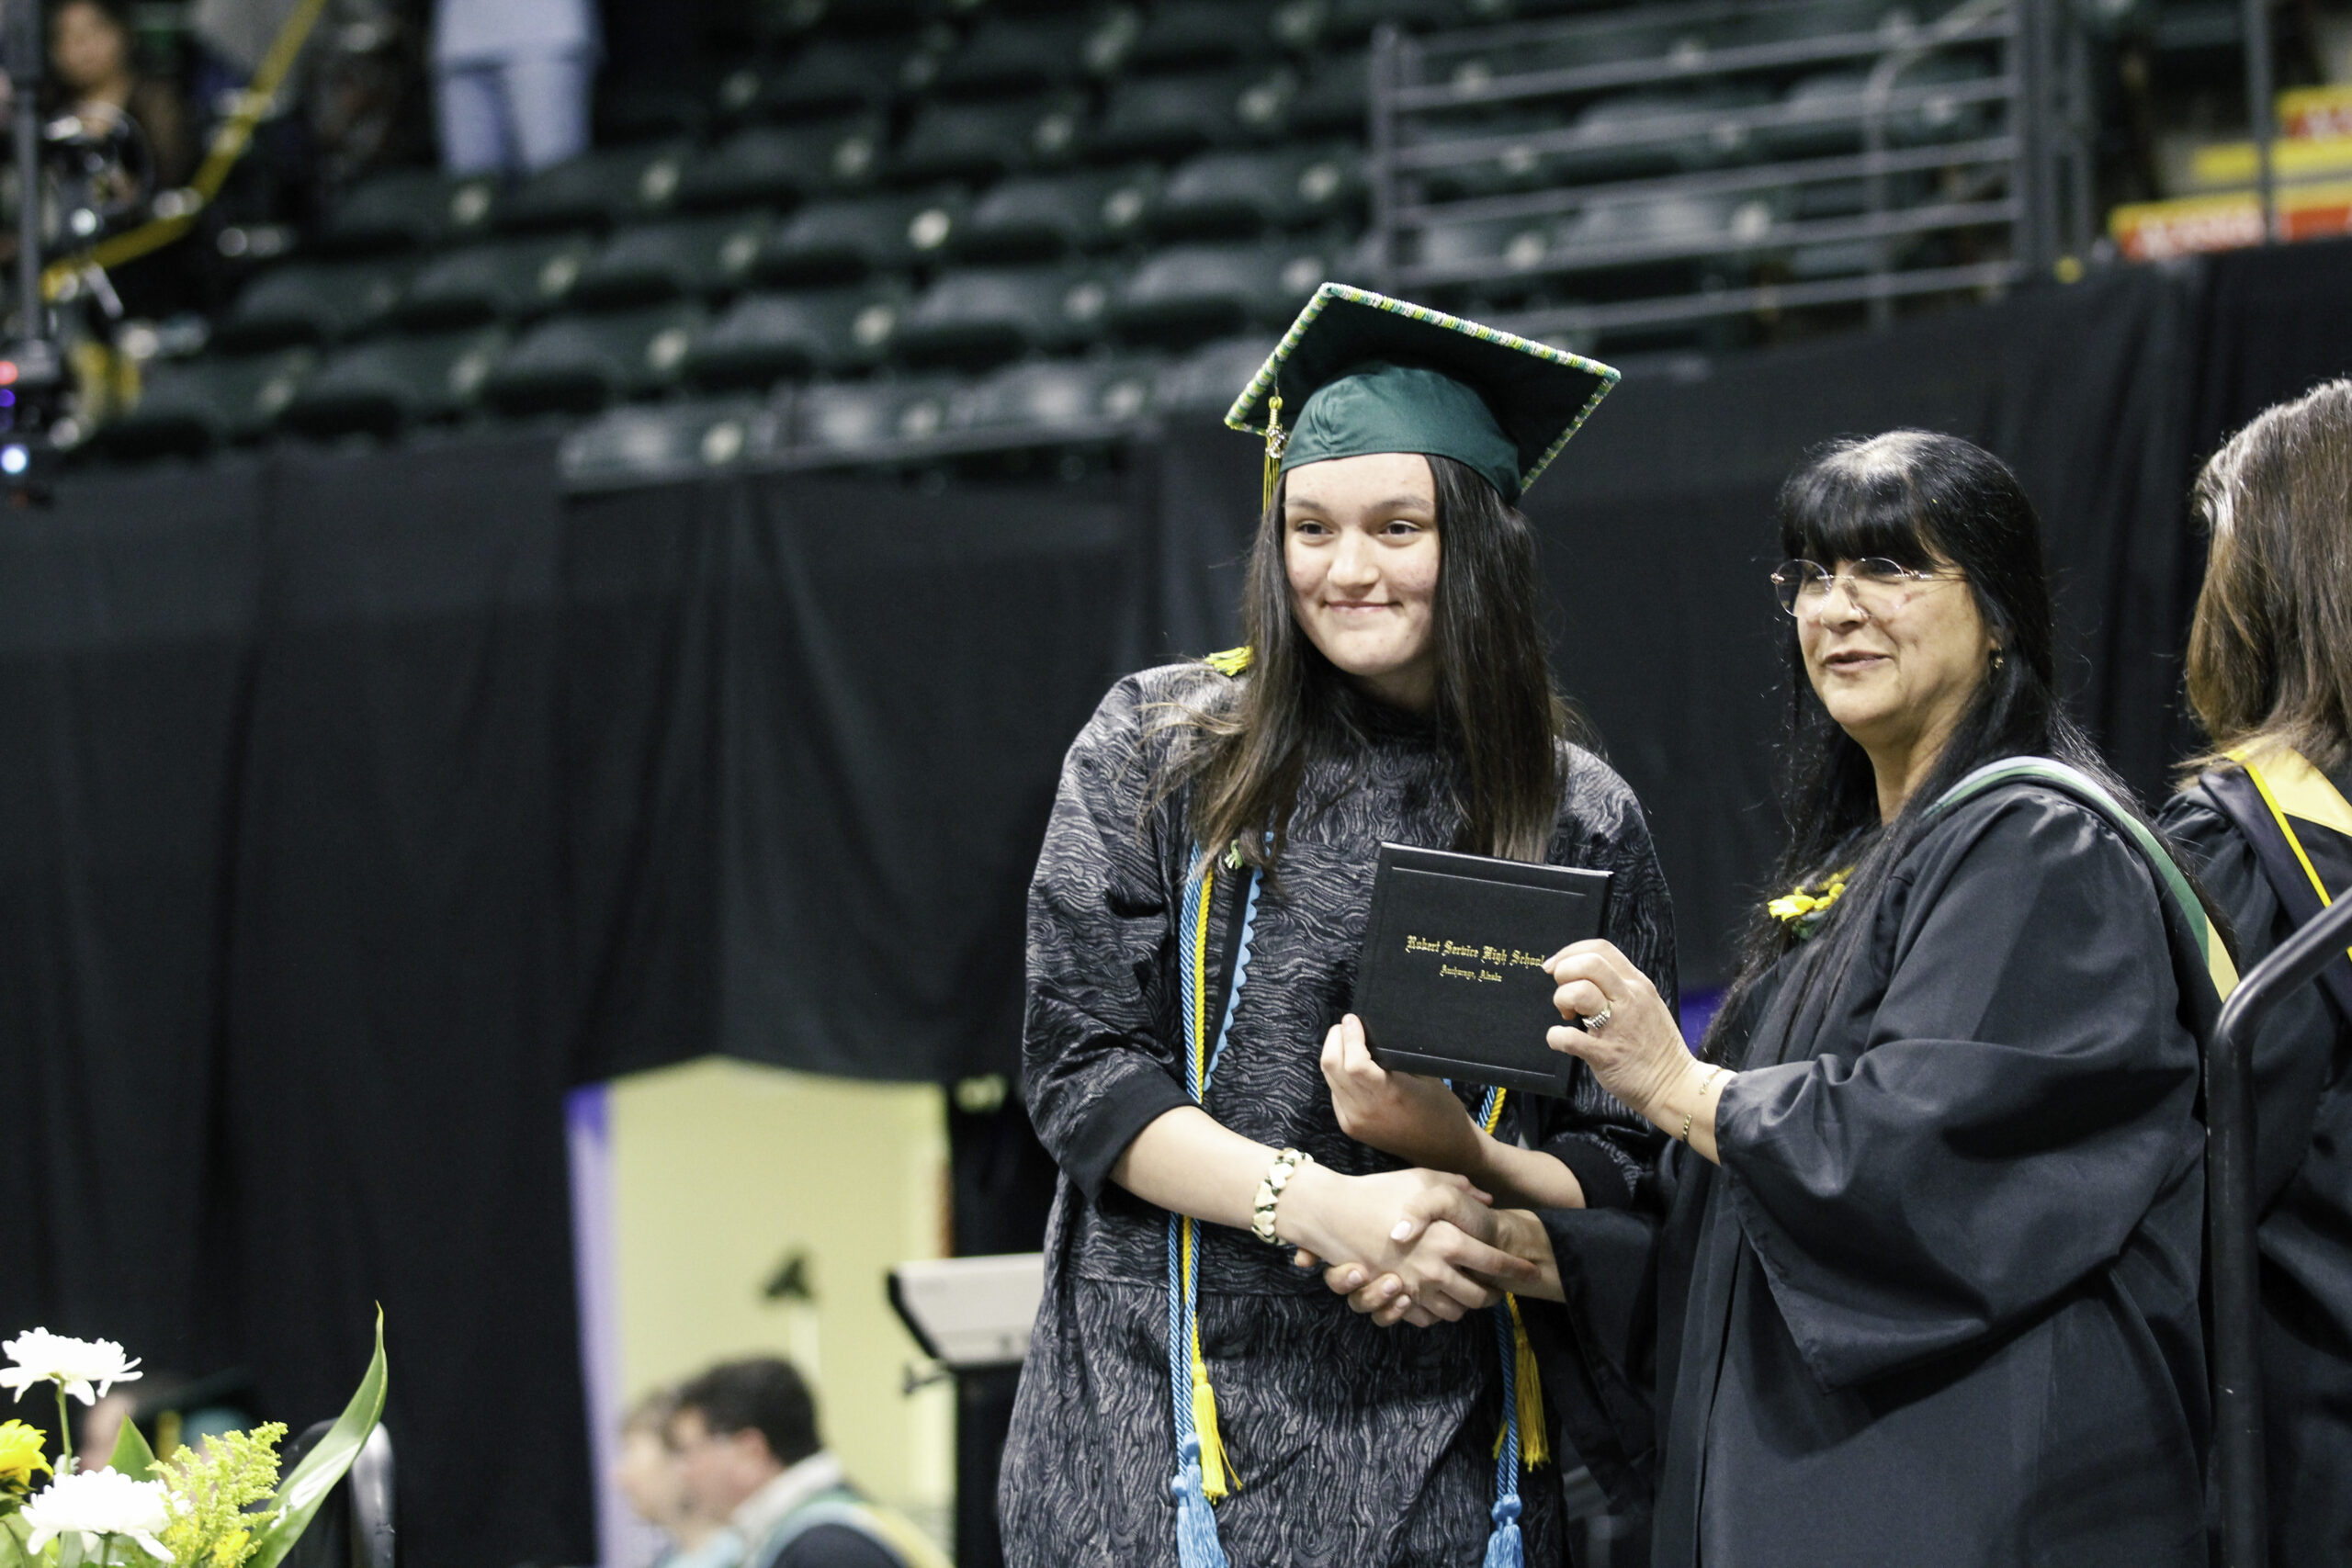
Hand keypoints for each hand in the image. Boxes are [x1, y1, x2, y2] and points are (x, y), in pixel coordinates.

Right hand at [1277, 1166, 1535, 1322]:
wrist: (1334, 1213)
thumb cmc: (1380, 1192)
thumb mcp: (1423, 1179)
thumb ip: (1459, 1187)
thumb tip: (1486, 1199)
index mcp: (1449, 1241)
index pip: (1496, 1263)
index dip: (1516, 1268)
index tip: (1530, 1269)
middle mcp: (1436, 1270)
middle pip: (1480, 1297)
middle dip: (1494, 1294)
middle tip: (1498, 1288)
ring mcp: (1414, 1289)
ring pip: (1456, 1312)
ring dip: (1467, 1306)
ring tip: (1470, 1293)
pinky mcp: (1395, 1299)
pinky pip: (1427, 1318)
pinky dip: (1438, 1313)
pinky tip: (1441, 1299)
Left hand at [1320, 1013, 1482, 1172]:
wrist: (1443, 1150)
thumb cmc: (1442, 1109)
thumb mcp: (1425, 1076)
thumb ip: (1395, 1056)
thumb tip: (1373, 1031)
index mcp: (1388, 1094)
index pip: (1353, 1061)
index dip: (1350, 1036)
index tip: (1353, 1019)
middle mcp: (1365, 1109)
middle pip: (1331, 1066)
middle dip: (1335, 1039)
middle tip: (1348, 1026)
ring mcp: (1354, 1121)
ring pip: (1329, 1078)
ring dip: (1335, 1055)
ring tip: (1349, 1041)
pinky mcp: (1350, 1128)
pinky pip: (1335, 1093)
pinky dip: (1338, 1076)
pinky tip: (1351, 1068)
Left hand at [1544, 939, 1699, 1123]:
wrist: (1674, 1085)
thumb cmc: (1656, 1046)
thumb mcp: (1647, 1003)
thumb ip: (1620, 987)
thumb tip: (1584, 975)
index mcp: (1637, 985)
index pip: (1601, 948)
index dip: (1571, 952)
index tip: (1556, 966)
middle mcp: (1628, 1000)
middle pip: (1589, 963)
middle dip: (1564, 972)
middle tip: (1564, 992)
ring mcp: (1617, 1026)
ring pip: (1579, 992)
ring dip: (1561, 999)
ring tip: (1567, 1015)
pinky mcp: (1605, 1055)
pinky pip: (1569, 1037)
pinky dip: (1556, 1037)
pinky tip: (1560, 1040)